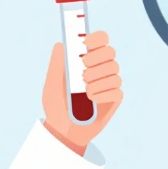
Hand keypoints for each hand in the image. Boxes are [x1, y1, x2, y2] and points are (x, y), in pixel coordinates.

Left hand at [42, 31, 122, 154]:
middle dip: (97, 57)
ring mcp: (109, 83)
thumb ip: (56, 64)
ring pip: (114, 70)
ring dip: (97, 78)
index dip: (97, 37)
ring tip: (84, 90)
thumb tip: (61, 44)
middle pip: (111, 52)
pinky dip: (102, 93)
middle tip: (83, 67)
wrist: (64, 131)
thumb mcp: (52, 84)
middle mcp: (101, 69)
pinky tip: (91, 100)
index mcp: (87, 60)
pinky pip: (116, 90)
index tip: (85, 43)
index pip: (101, 39)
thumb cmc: (57, 106)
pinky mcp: (115, 98)